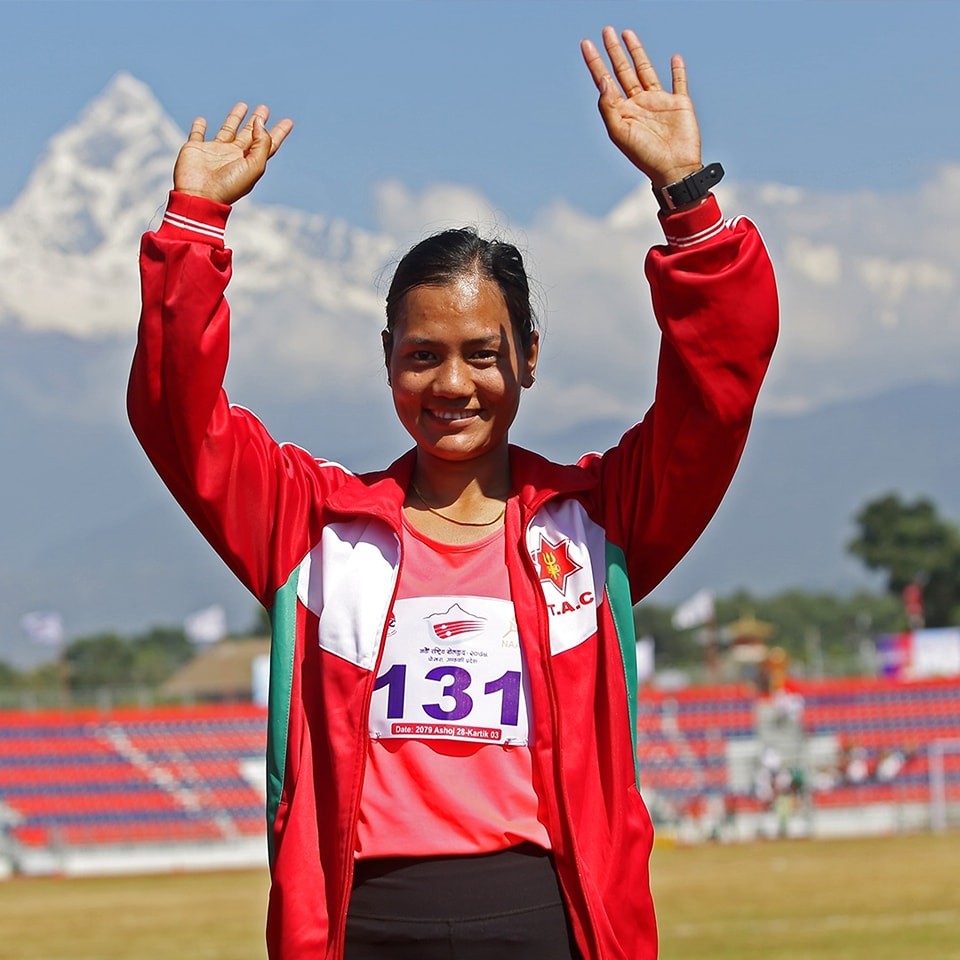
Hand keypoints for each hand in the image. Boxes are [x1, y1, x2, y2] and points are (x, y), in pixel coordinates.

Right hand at [173, 103, 293, 204]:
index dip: (278, 133)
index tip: (288, 122)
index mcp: (249, 163)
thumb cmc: (229, 185)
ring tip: (243, 105)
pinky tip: (202, 119)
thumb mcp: (254, 166)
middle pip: (249, 135)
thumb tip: (260, 122)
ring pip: (227, 131)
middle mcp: (234, 156)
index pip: (267, 145)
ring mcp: (215, 152)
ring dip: (235, 118)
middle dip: (257, 122)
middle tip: (264, 108)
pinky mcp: (196, 149)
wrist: (200, 195)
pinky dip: (198, 127)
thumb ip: (261, 143)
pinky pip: (197, 134)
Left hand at [581, 27, 701, 188]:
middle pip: (623, 70)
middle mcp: (638, 104)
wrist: (673, 169)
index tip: (586, 44)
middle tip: (606, 31)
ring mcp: (659, 102)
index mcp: (622, 111)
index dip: (595, 62)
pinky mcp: (680, 103)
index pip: (605, 81)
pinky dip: (678, 70)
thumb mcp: (620, 133)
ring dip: (637, 52)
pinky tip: (674, 58)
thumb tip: (603, 80)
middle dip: (614, 51)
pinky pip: (679, 81)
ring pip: (646, 70)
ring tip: (627, 34)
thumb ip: (608, 106)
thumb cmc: (644, 156)